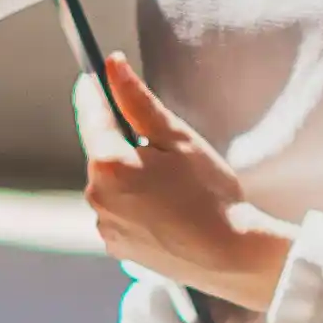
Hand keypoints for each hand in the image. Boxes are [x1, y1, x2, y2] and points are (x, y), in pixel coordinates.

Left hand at [79, 59, 292, 314]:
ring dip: (130, 176)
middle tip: (164, 148)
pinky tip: (168, 210)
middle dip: (124, 143)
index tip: (93, 75)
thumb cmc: (211, 195)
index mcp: (108, 164)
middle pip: (101, 152)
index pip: (91, 115)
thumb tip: (112, 67)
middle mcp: (96, 196)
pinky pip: (118, 211)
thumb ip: (138, 101)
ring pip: (111, 184)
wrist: (232, 256)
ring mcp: (104, 225)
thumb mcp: (178, 138)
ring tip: (172, 186)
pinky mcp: (116, 246)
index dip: (94, 92)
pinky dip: (135, 204)